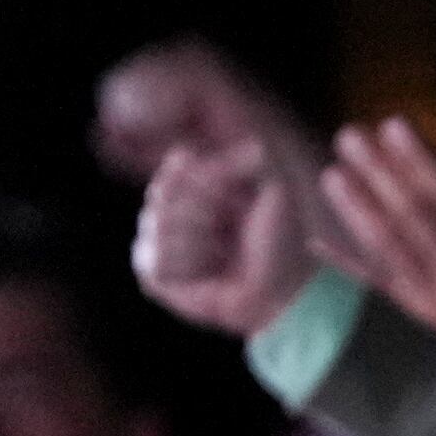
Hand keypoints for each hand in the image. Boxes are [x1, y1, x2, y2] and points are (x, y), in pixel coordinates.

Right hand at [134, 139, 319, 337]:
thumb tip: (212, 147)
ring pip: (160, 225)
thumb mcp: (271, 189)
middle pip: (164, 193)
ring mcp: (157, 242)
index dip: (210, 179)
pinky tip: (209, 274)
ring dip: (202, 240)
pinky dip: (191, 265)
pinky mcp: (152, 275)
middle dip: (206, 210)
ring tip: (223, 254)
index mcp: (194, 184)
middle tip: (231, 230)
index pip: (179, 165)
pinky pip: (157, 259)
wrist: (282, 289)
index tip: (240, 197)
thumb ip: (237, 163)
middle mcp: (170, 208)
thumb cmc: (281, 240)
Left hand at [324, 120, 435, 397]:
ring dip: (360, 208)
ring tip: (335, 171)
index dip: (424, 163)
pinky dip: (341, 273)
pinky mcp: (406, 340)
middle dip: (383, 173)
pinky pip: (369, 302)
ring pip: (389, 250)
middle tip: (352, 135)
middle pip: (415, 217)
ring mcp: (427, 313)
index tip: (399, 129)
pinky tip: (315, 244)